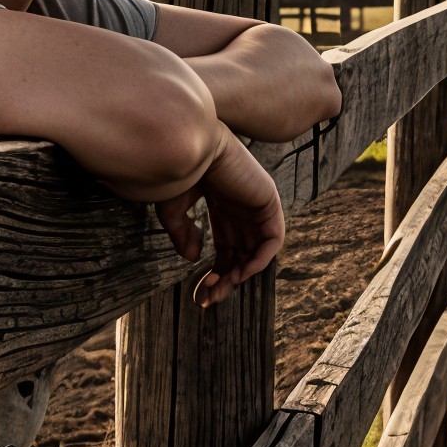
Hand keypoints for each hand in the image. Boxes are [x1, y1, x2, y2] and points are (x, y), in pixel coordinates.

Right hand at [154, 136, 286, 305]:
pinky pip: (272, 240)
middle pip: (240, 254)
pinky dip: (259, 260)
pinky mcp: (268, 202)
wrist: (190, 147)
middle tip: (209, 299)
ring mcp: (256, 205)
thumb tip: (191, 259)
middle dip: (225, 279)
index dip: (214, 272)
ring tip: (221, 288)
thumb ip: (182, 232)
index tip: (200, 294)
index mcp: (222, 206)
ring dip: (240, 274)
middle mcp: (241, 208)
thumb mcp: (174, 208)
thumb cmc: (179, 170)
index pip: (226, 248)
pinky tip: (239, 273)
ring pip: (256, 251)